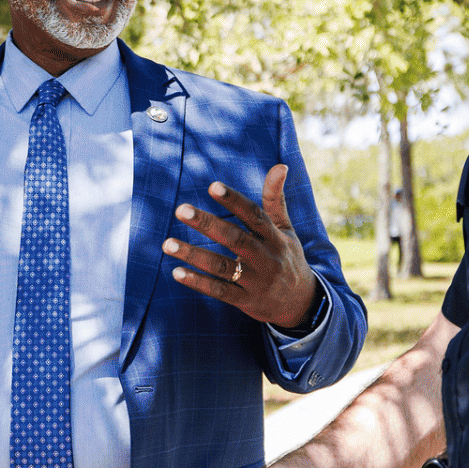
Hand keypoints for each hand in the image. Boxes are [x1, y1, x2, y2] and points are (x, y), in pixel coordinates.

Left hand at [165, 166, 319, 330]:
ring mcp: (255, 281)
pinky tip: (176, 272)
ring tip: (167, 244)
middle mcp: (265, 257)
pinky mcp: (245, 300)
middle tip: (181, 210)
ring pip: (221, 266)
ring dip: (194, 255)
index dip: (234, 200)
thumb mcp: (285, 229)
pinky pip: (219, 291)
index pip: (254, 215)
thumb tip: (280, 165)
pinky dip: (198, 282)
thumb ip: (275, 199)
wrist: (301, 301)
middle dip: (207, 224)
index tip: (213, 186)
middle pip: (234, 238)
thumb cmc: (287, 256)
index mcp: (274, 237)